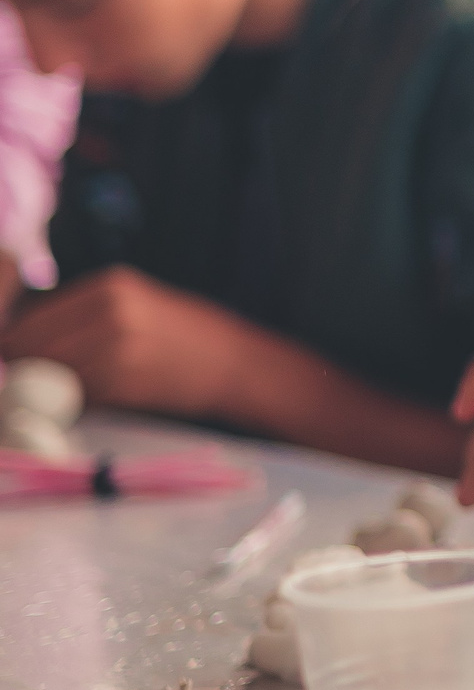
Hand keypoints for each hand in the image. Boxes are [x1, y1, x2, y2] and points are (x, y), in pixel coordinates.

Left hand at [0, 265, 261, 418]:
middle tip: (30, 387)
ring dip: (46, 391)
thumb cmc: (185, 337)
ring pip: (51, 373)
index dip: (16, 346)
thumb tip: (23, 341)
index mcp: (109, 285)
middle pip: (34, 346)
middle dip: (25, 370)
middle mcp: (110, 309)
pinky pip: (78, 395)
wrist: (237, 363)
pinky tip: (92, 402)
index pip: (32, 319)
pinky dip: (76, 404)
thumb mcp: (136, 305)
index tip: (18, 364)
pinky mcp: (126, 379)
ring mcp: (118, 344)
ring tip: (60, 396)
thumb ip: (85, 316)